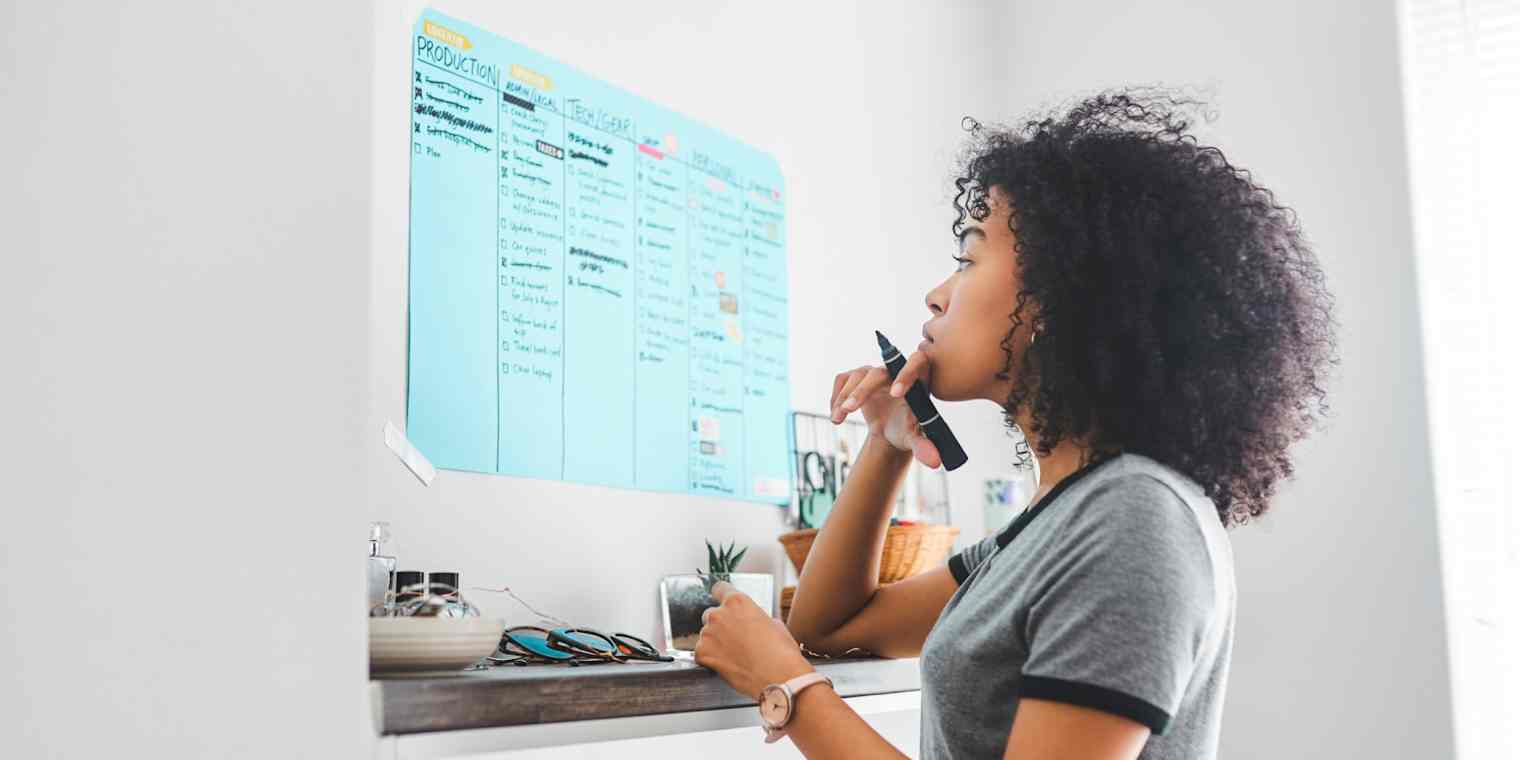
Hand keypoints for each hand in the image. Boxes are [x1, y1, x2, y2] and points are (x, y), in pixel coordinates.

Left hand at [694, 581, 814, 699]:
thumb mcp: (775, 624)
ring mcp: (708, 633)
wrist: (777, 676)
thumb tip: (755, 622)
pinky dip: (709, 659)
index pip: (719, 589)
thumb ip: (757, 617)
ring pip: (705, 635)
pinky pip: (700, 653)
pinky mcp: (702, 653)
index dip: (721, 596)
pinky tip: (726, 664)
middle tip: (734, 639)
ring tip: (734, 656)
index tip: (721, 603)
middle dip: (720, 625)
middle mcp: (719, 614)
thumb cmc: (780, 652)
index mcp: (738, 602)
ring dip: (715, 642)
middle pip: (711, 614)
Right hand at [829, 353, 941, 468]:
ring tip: (837, 419)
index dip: (906, 375)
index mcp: (917, 381)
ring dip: (845, 397)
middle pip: (879, 372)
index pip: (917, 364)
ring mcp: (874, 373)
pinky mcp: (857, 377)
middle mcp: (894, 372)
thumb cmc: (908, 430)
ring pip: (858, 376)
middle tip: (849, 409)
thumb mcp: (915, 439)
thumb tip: (934, 463)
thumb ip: (924, 447)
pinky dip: (836, 396)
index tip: (895, 394)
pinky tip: (836, 414)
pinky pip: (843, 379)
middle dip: (863, 390)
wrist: (892, 430)